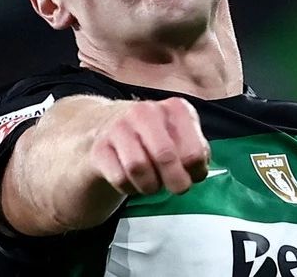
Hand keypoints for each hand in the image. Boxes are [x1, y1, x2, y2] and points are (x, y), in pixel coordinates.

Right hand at [89, 97, 210, 195]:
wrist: (108, 130)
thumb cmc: (154, 139)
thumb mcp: (181, 138)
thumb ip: (197, 153)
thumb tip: (197, 172)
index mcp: (174, 108)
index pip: (194, 152)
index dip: (196, 172)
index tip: (192, 174)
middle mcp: (146, 112)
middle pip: (166, 157)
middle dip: (175, 182)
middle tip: (176, 188)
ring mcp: (119, 127)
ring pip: (138, 168)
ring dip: (149, 185)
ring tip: (152, 182)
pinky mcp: (99, 147)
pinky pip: (119, 178)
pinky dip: (129, 188)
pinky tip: (132, 180)